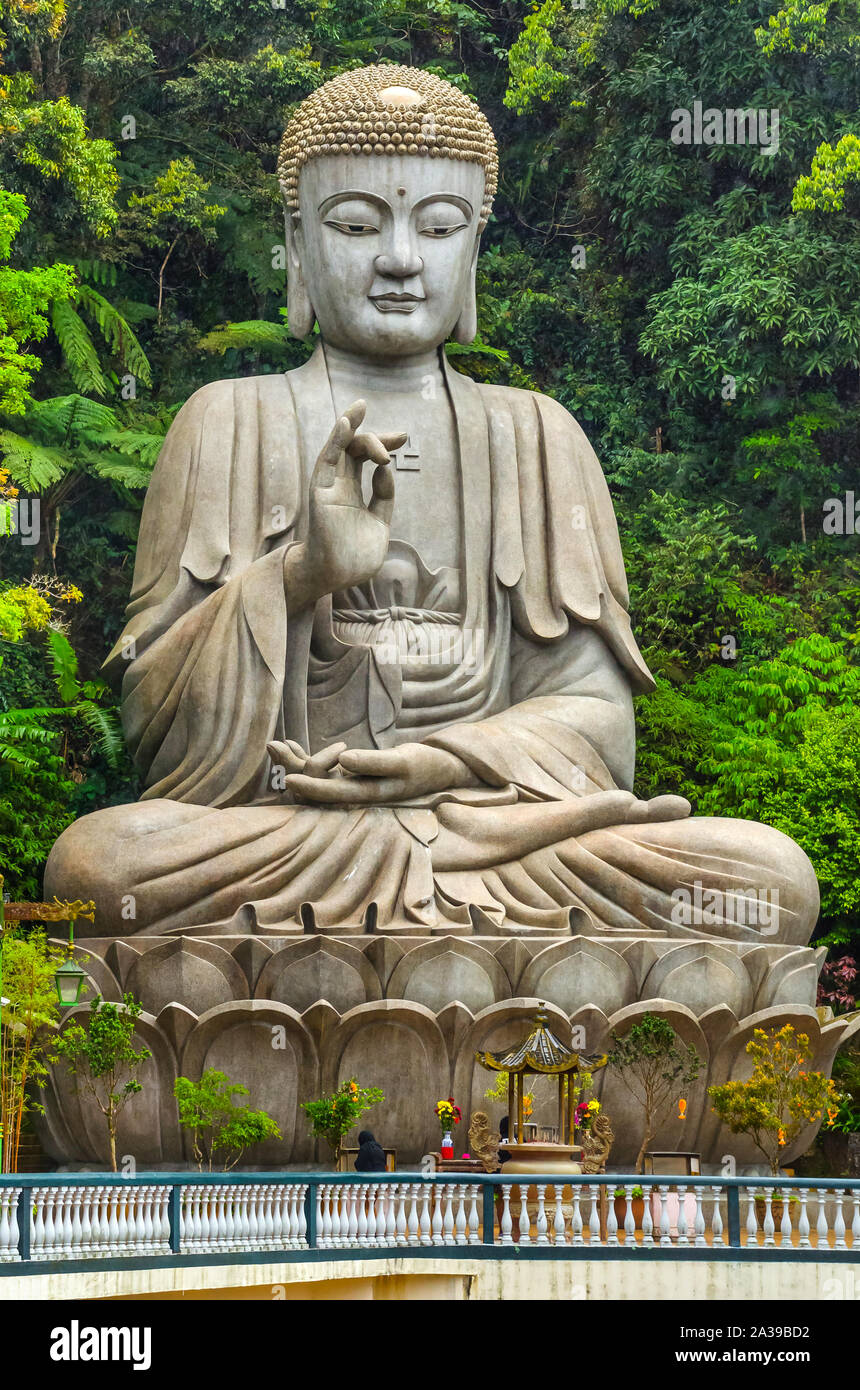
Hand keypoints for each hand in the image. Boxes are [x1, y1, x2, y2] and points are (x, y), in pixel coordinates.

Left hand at [280, 742, 475, 805]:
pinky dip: (306, 757)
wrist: (435, 768)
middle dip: (293, 768)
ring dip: (294, 762)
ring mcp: (350, 784)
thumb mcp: (402, 762)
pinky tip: (291, 744)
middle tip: (272, 746)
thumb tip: (343, 762)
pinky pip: (322, 769)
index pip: (333, 795)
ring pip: (315, 778)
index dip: (311, 788)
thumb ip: (373, 763)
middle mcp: (353, 793)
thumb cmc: (422, 765)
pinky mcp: (350, 775)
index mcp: (366, 795)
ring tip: (275, 744)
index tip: (290, 778)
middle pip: (316, 787)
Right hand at [283, 400, 405, 612]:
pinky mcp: (320, 493)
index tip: (403, 438)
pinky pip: (326, 462)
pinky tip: (346, 423)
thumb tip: (386, 469)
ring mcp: (329, 488)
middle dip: (378, 436)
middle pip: (355, 449)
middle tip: (401, 436)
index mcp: (353, 494)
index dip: (384, 445)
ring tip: (362, 407)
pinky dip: (336, 440)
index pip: (366, 460)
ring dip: (351, 425)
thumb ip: (384, 497)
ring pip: (339, 448)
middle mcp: (340, 487)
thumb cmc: (354, 558)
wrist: (336, 578)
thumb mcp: (380, 524)